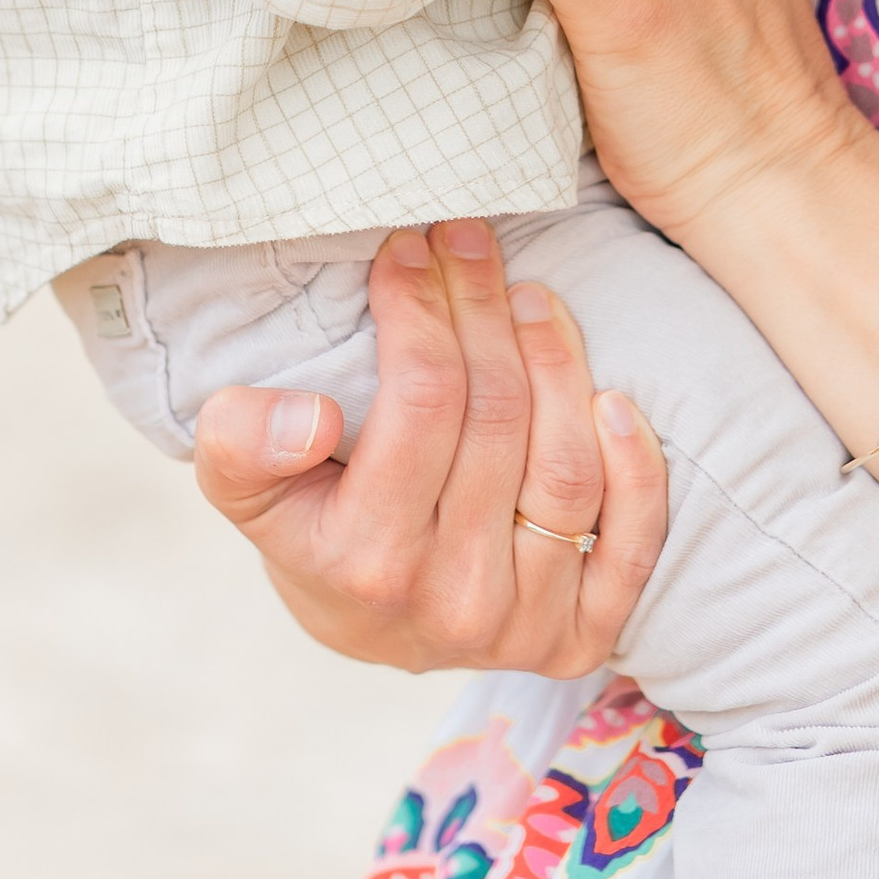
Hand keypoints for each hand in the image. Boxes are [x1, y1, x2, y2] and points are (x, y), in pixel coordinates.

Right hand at [190, 220, 666, 672]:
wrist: (366, 626)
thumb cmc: (311, 528)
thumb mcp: (245, 491)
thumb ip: (240, 444)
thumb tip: (309, 415)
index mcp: (365, 562)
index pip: (422, 403)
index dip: (421, 309)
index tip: (412, 247)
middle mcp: (452, 600)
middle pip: (497, 420)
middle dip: (485, 307)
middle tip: (471, 242)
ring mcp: (524, 625)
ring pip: (566, 470)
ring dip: (558, 364)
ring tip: (531, 297)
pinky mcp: (582, 637)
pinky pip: (631, 547)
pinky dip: (637, 470)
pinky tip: (617, 399)